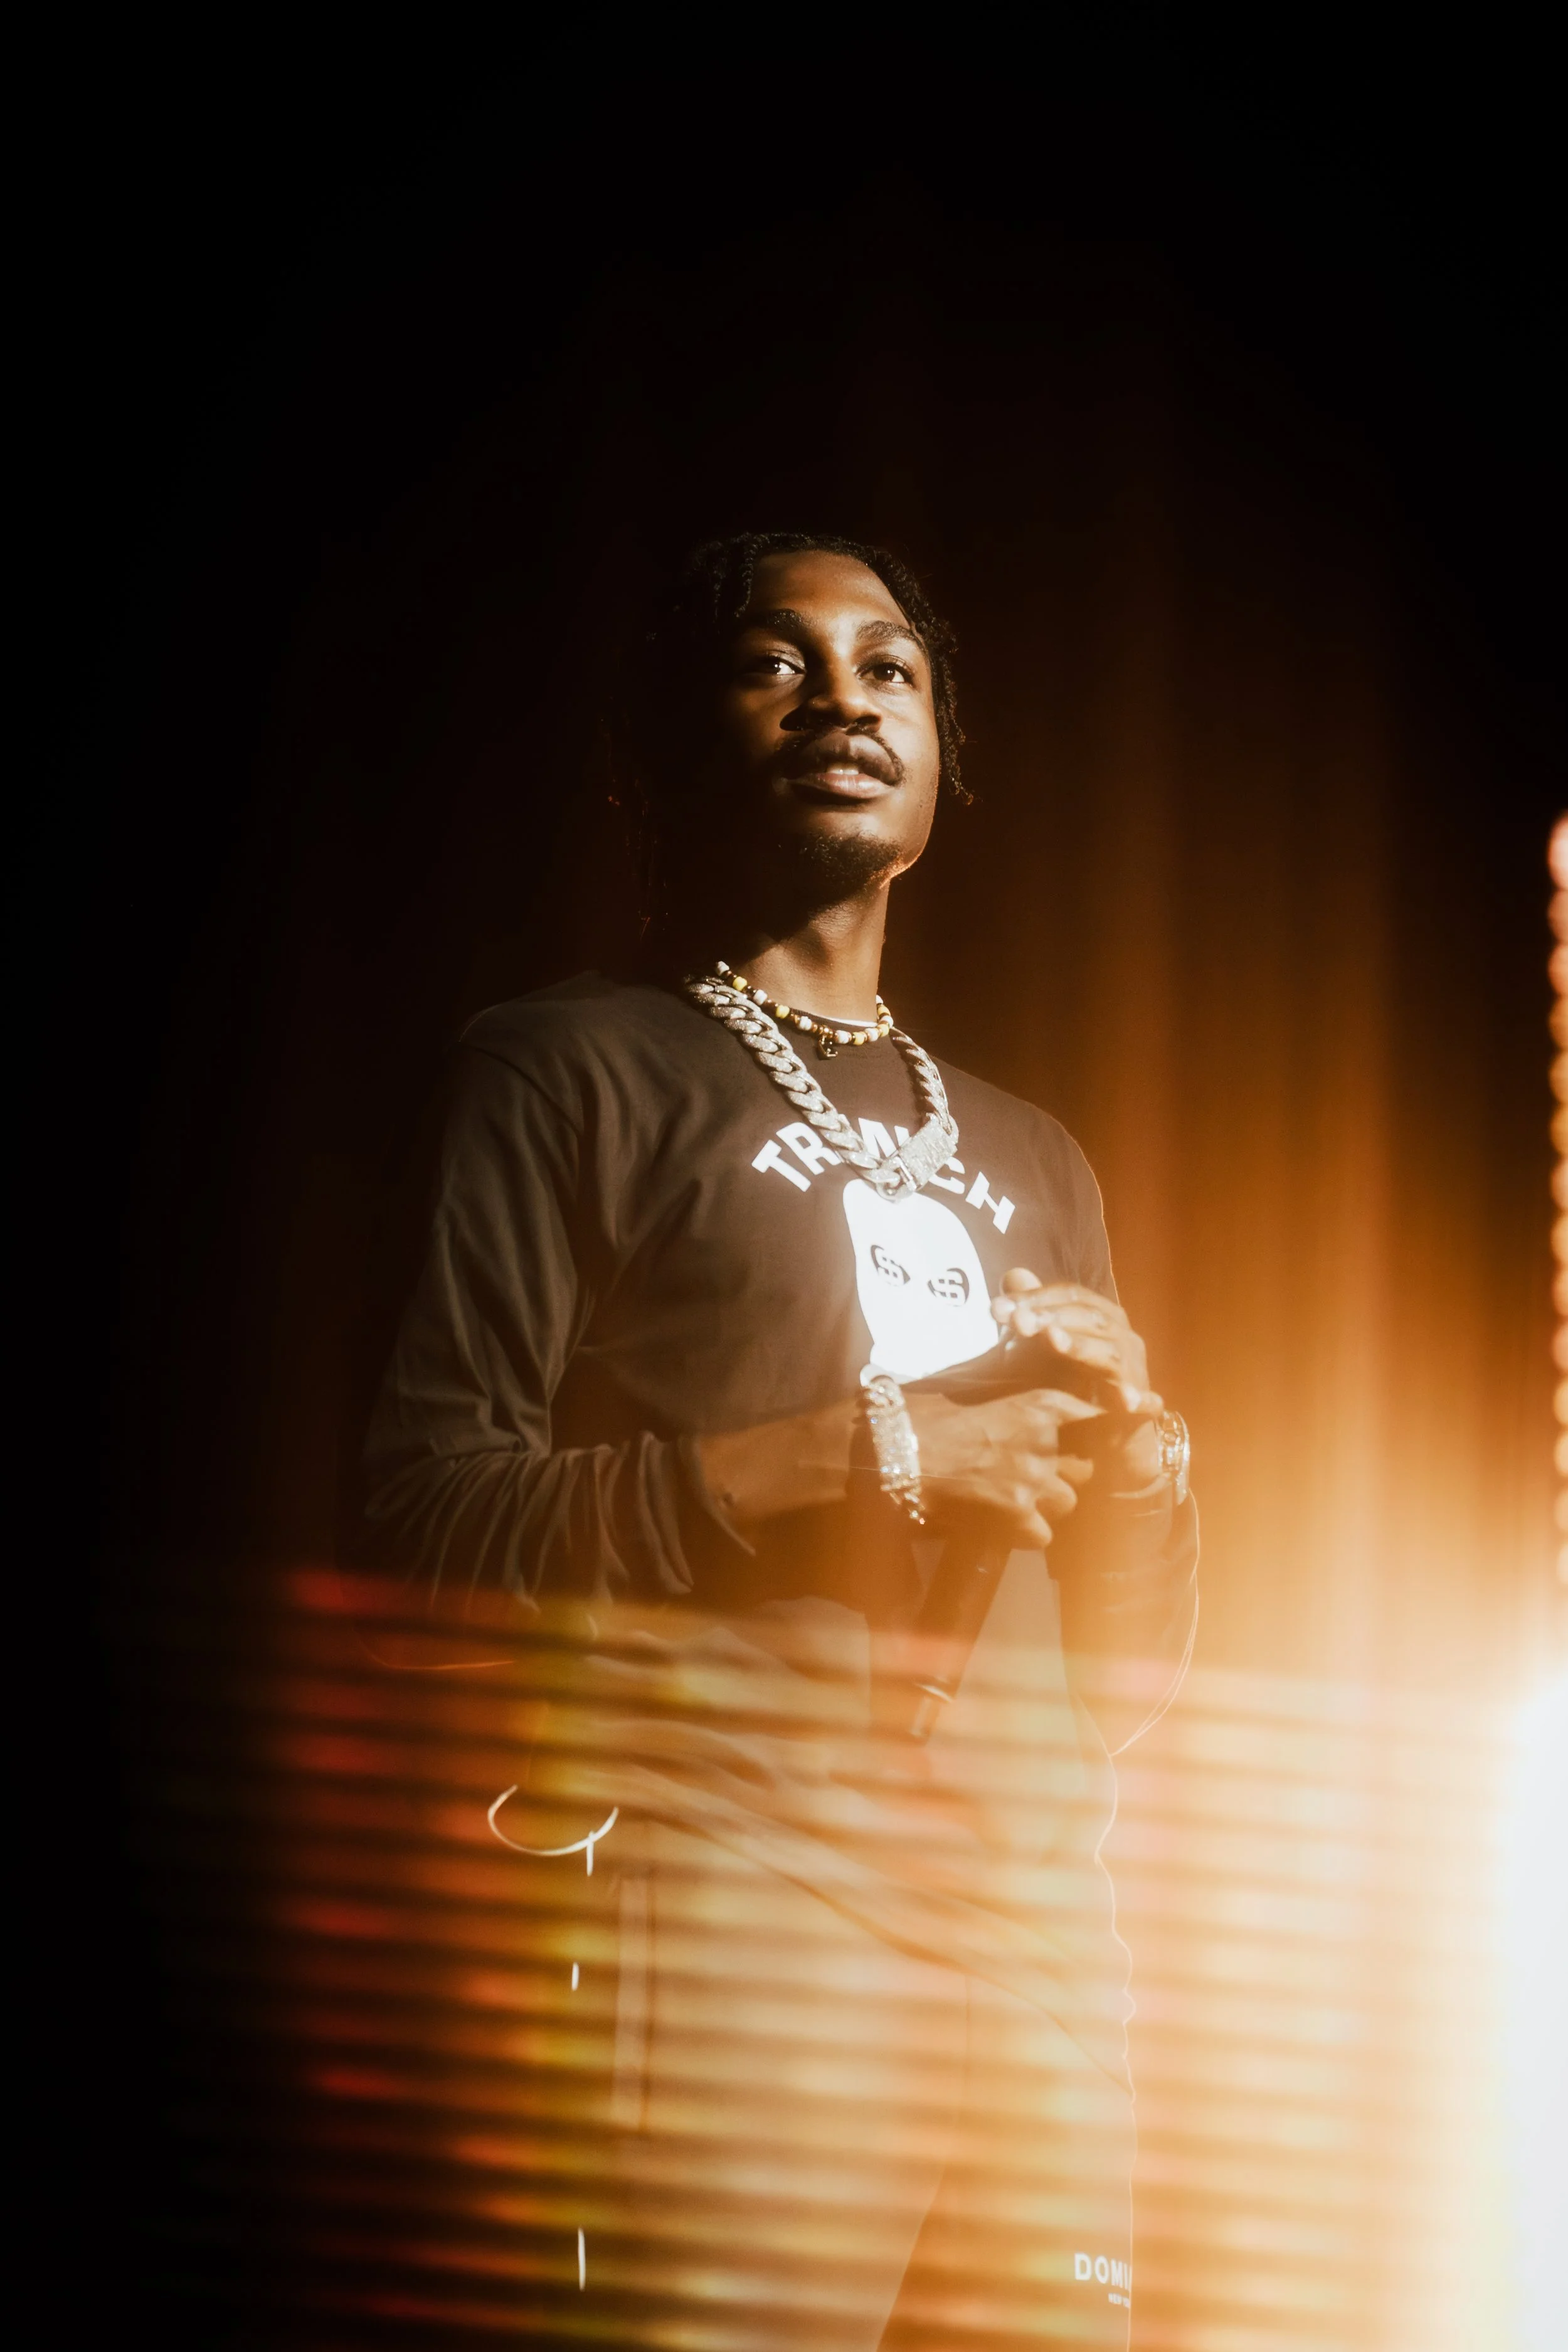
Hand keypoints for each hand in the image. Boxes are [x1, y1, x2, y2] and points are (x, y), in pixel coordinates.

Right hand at [904, 1384, 1099, 1547]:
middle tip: (1037, 1475)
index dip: (1098, 1428)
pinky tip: (1001, 1524)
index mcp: (1039, 1404)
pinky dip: (1026, 1533)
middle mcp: (1046, 1441)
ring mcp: (1034, 1480)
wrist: (890, 1450)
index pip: (1094, 1416)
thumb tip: (1026, 1407)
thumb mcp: (975, 1392)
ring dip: (1046, 1504)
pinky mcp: (1016, 1515)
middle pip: (1085, 1468)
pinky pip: (1043, 1535)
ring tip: (1016, 1501)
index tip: (1093, 1437)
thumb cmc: (922, 1415)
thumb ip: (1011, 1401)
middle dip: (1065, 1474)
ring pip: (1067, 1502)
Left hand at [990, 1269, 1164, 1489]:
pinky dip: (1138, 1398)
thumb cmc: (1069, 1383)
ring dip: (1080, 1345)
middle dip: (1049, 1316)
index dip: (1033, 1298)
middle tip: (1017, 1322)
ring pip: (1109, 1351)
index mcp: (1099, 1315)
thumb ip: (1030, 1313)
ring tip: (1053, 1339)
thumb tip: (1012, 1275)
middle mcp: (1120, 1335)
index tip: (996, 1309)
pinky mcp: (1143, 1405)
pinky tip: (1127, 1402)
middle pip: (1087, 1316)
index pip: (1068, 1295)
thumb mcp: (1040, 1347)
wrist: (1105, 1434)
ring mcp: (1135, 1368)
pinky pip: (1145, 1400)